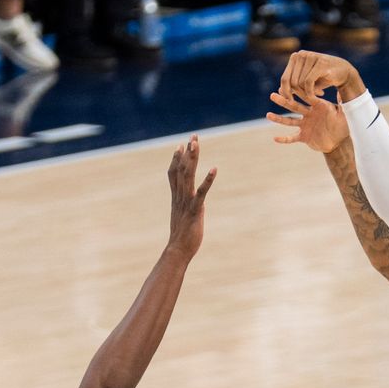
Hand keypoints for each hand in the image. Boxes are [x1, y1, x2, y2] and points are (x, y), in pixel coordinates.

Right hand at [166, 135, 216, 258]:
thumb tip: (194, 202)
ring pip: (188, 176)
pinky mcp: (195, 210)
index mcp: (177, 197)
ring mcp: (186, 202)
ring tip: (196, 144)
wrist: (178, 250)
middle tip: (193, 137)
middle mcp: (180, 196)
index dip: (176, 158)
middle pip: (181, 169)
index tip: (180, 145)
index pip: (174, 173)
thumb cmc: (182, 236)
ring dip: (192, 159)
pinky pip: (201, 192)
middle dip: (188, 152)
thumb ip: (187, 207)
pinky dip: (208, 180)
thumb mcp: (182, 217)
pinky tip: (214, 169)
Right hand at [266, 92, 349, 153]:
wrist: (339, 141)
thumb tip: (342, 91)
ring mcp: (304, 125)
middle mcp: (308, 114)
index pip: (306, 97)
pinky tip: (275, 139)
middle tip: (272, 95)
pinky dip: (284, 139)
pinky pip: (292, 138)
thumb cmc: (342, 126)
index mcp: (316, 106)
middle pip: (293, 106)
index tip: (289, 85)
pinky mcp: (303, 136)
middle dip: (283, 101)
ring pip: (289, 121)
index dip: (298, 92)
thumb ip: (341, 104)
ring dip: (279, 119)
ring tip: (268, 115)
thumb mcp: (343, 114)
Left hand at [278, 51, 364, 100]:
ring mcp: (310, 57)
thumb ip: (294, 84)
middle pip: (291, 82)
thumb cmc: (323, 77)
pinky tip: (320, 94)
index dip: (286, 92)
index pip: (285, 78)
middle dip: (299, 94)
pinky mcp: (319, 63)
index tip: (292, 101)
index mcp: (296, 57)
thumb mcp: (307, 81)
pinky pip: (308, 83)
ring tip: (317, 95)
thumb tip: (279, 91)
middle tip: (309, 99)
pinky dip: (311, 93)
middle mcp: (301, 55)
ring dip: (308, 94)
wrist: (344, 72)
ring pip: (299, 83)